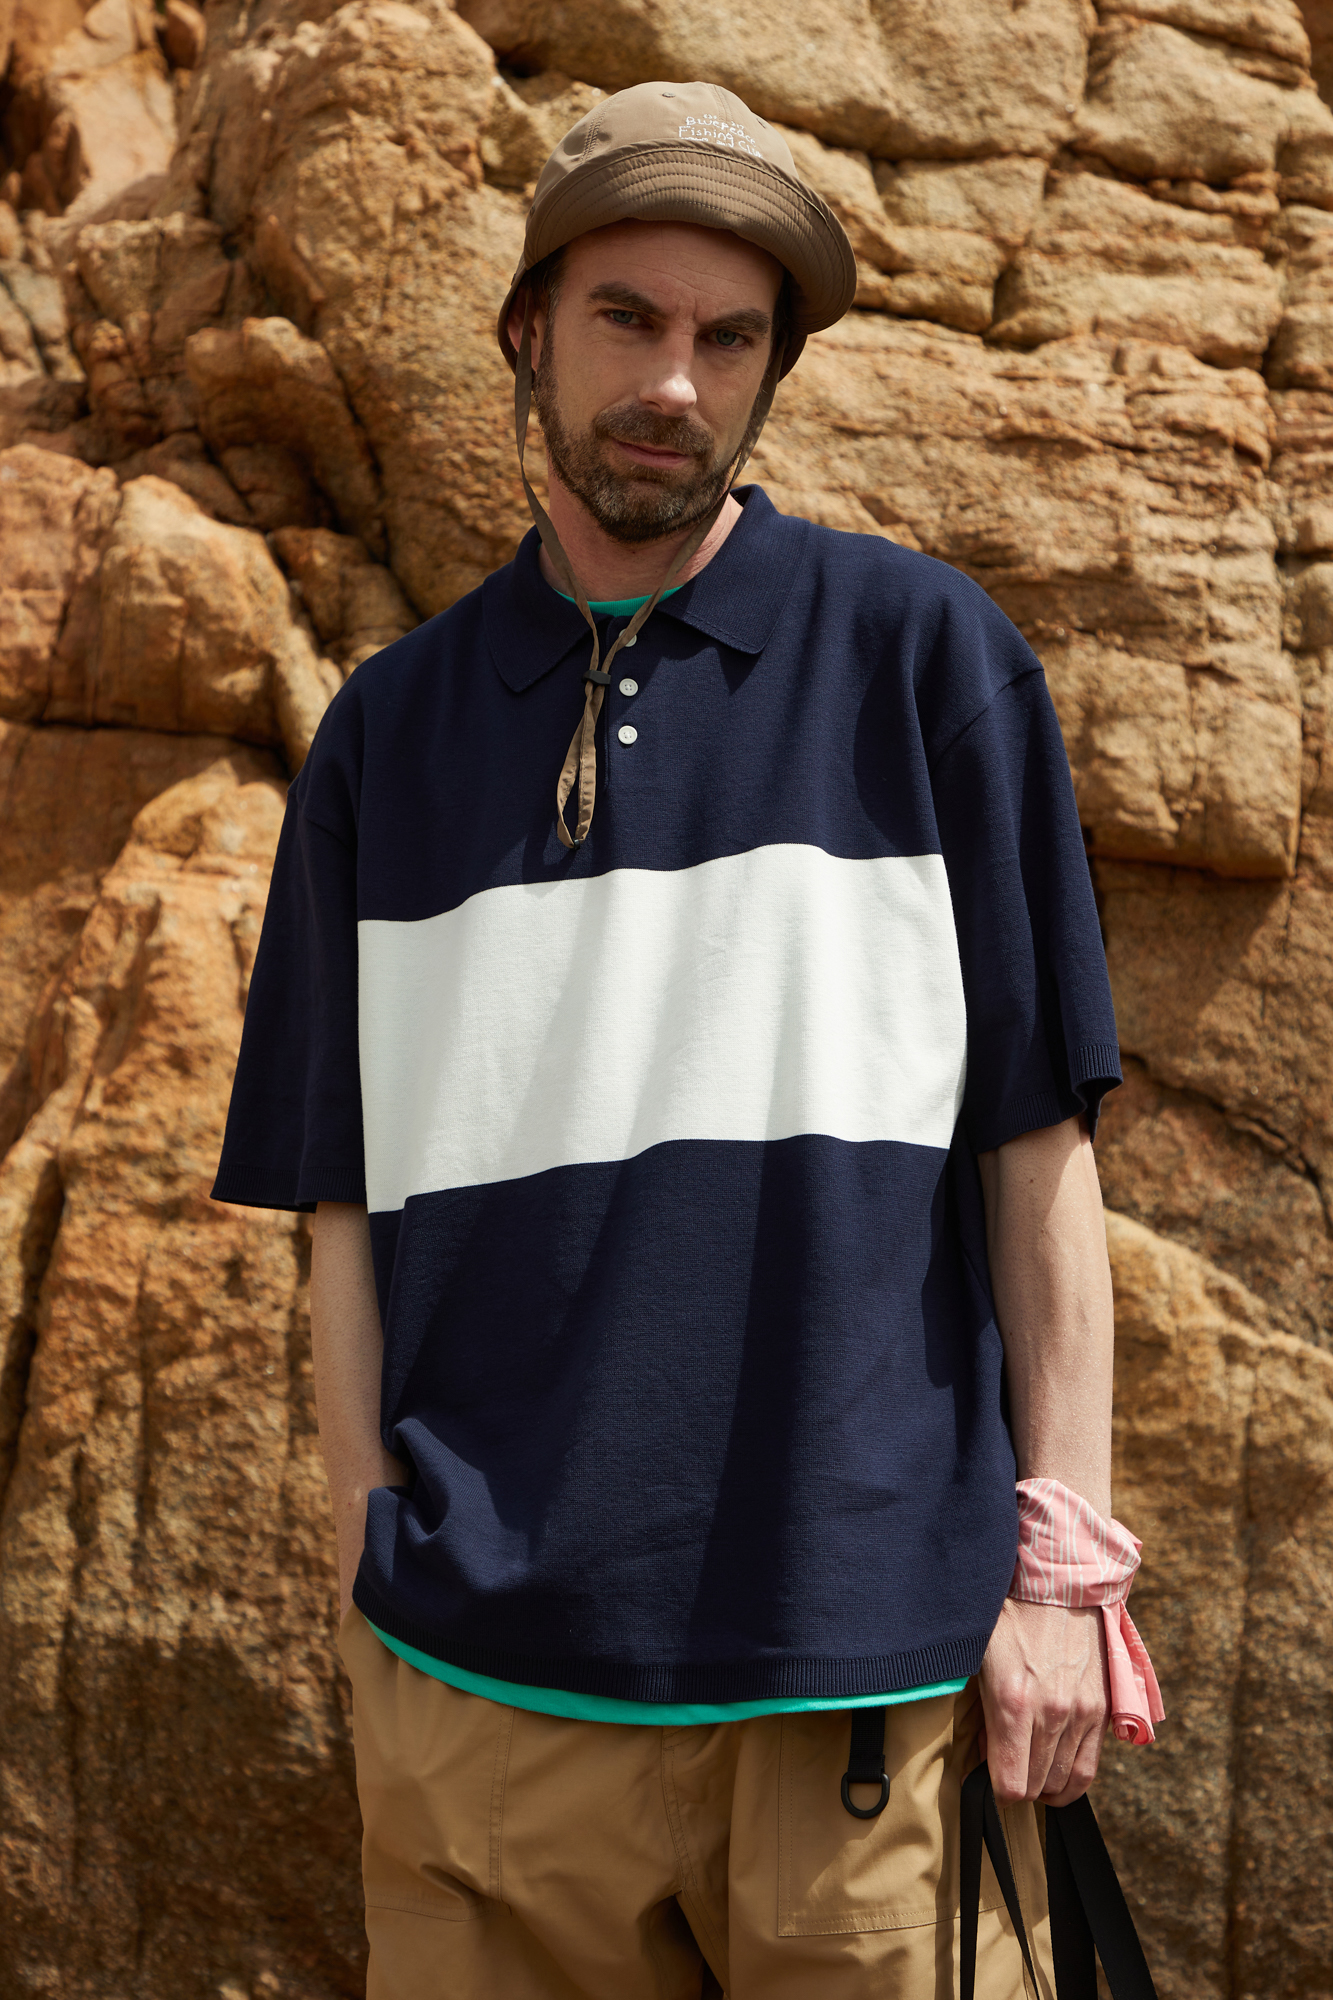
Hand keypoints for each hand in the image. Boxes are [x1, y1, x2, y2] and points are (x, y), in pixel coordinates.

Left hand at [978, 1599, 1109, 1806]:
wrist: (1058, 1583)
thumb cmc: (1010, 1616)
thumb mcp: (979, 1658)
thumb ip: (983, 1713)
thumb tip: (987, 1753)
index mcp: (1014, 1703)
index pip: (1010, 1785)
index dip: (996, 1788)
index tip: (989, 1774)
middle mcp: (1052, 1714)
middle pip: (1036, 1787)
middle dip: (1018, 1784)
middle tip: (1007, 1766)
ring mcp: (1082, 1713)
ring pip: (1065, 1782)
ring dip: (1046, 1785)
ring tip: (1032, 1774)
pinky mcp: (1102, 1709)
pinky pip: (1091, 1766)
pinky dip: (1073, 1778)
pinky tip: (1057, 1770)